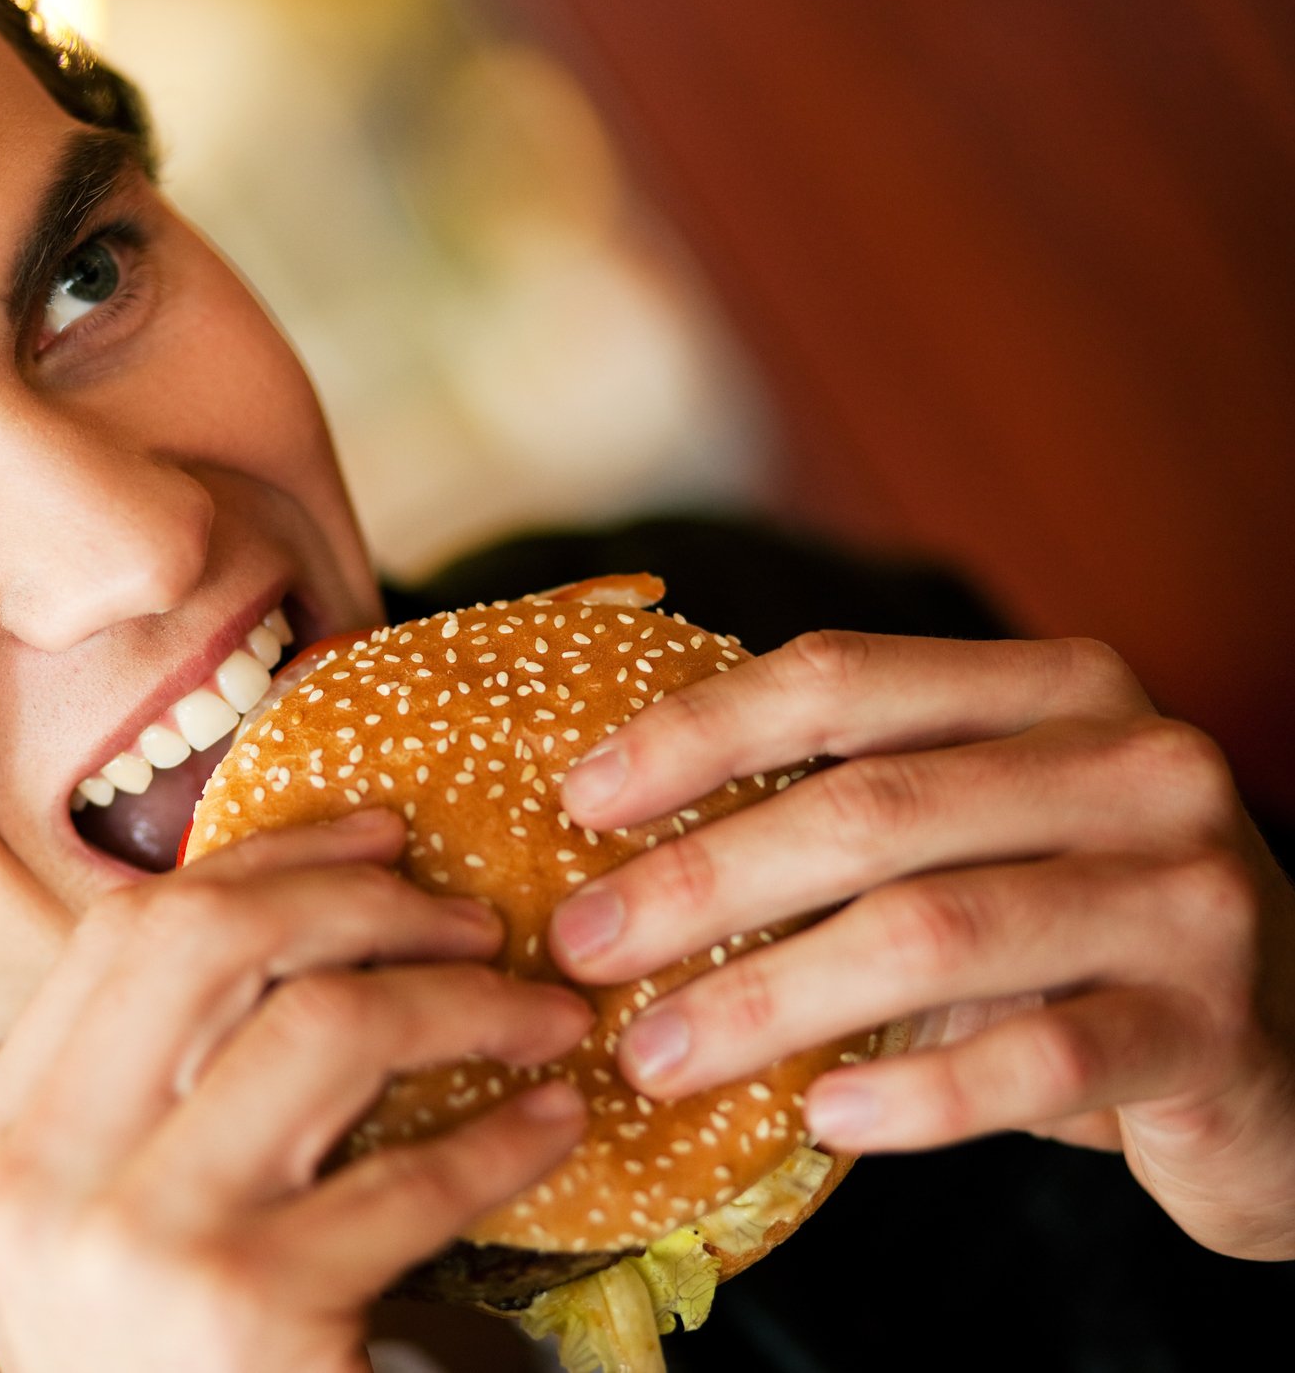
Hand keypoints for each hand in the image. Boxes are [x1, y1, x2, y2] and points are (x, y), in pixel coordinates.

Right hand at [0, 809, 594, 1371]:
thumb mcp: (101, 1239)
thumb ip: (149, 1099)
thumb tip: (301, 917)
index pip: (124, 933)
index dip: (264, 858)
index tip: (378, 836)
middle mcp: (33, 1184)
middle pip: (208, 941)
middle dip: (364, 900)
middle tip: (472, 918)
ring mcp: (131, 1246)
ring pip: (320, 1026)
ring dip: (462, 1002)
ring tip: (541, 1013)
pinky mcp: (242, 1313)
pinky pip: (410, 1179)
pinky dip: (505, 1138)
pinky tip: (552, 1126)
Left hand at [546, 631, 1294, 1259]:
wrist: (1285, 1051)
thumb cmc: (1073, 934)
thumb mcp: (971, 840)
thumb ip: (846, 811)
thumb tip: (613, 844)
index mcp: (1051, 689)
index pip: (841, 680)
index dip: (696, 733)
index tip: (577, 799)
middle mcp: (1131, 766)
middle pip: (870, 808)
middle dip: (701, 880)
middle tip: (582, 949)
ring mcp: (1186, 894)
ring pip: (936, 933)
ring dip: (770, 999)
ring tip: (659, 1055)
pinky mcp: (1214, 1029)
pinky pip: (1043, 1061)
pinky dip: (919, 1092)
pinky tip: (824, 1120)